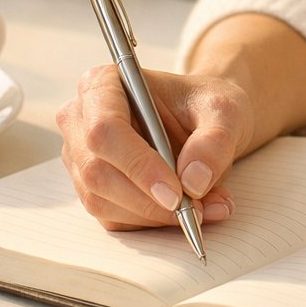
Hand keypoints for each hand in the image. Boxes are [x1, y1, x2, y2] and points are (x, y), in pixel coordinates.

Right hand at [57, 63, 252, 230]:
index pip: (104, 129)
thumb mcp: (225, 112)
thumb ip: (215, 141)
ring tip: (204, 208)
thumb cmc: (205, 106)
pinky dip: (152, 222)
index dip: (137, 165)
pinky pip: (112, 217)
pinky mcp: (92, 187)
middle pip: (97, 171)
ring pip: (101, 200)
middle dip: (148, 199)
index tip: (176, 192)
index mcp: (103, 84)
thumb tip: (193, 182)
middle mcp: (81, 119)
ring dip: (154, 214)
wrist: (203, 121)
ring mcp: (81, 156)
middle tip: (195, 210)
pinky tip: (186, 211)